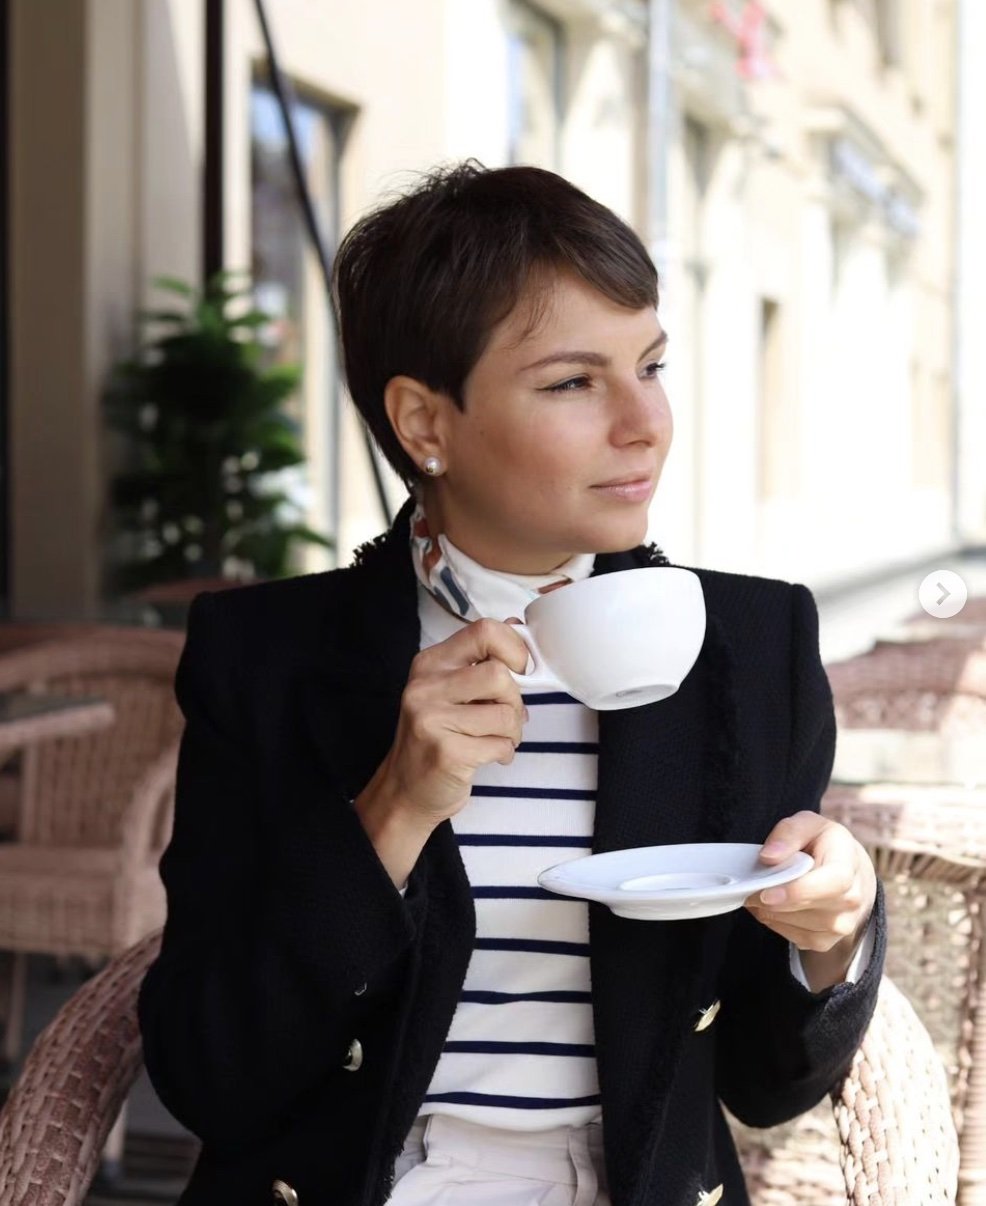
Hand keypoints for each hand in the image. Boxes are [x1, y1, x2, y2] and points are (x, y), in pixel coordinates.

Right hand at [354, 619, 529, 885]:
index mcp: (430, 663)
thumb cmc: (437, 738)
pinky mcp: (445, 752)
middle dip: (516, 700)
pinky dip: (504, 752)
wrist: (405, 791)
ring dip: (513, 731)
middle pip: (499, 674)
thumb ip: (481, 661)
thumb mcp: (450, 691)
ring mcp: (432, 719)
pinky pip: (500, 744)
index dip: (515, 649)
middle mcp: (425, 687)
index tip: (520, 672)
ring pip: (505, 712)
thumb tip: (519, 626)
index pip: (484, 630)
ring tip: (498, 739)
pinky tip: (489, 755)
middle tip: (507, 717)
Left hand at [745, 811, 876, 991]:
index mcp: (848, 865)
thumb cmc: (825, 845)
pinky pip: (792, 937)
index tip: (767, 893)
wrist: (850, 874)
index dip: (798, 891)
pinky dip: (774, 921)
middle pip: (807, 908)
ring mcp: (841, 925)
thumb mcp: (810, 825)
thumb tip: (768, 856)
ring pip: (795, 924)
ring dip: (769, 910)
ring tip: (759, 891)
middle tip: (748, 888)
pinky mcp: (825, 941)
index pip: (832, 883)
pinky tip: (771, 905)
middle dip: (771, 901)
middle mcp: (851, 900)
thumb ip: (789, 833)